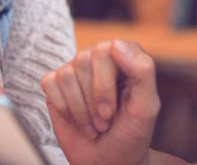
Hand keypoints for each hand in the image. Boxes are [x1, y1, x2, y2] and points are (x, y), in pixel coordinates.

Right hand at [42, 39, 159, 164]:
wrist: (109, 161)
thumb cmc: (130, 134)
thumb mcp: (146, 107)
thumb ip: (142, 72)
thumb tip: (116, 44)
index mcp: (126, 57)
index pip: (108, 49)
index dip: (105, 84)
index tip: (112, 112)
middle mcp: (99, 58)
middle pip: (83, 59)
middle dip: (93, 99)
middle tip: (104, 120)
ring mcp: (76, 70)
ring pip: (66, 74)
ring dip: (80, 110)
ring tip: (94, 125)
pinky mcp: (56, 85)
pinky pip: (50, 83)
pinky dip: (63, 108)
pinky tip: (75, 120)